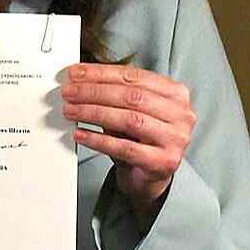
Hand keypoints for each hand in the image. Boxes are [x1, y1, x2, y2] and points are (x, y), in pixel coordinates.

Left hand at [61, 62, 196, 216]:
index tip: (76, 73)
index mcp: (175, 93)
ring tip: (71, 111)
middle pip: (131, 96)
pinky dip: (99, 140)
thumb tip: (79, 79)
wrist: (149, 176)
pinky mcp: (163, 162)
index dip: (101, 73)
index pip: (134, 77)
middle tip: (69, 92)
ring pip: (129, 120)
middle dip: (94, 92)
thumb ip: (114, 92)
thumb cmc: (139, 138)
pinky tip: (81, 134)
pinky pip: (125, 148)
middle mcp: (180, 114)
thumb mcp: (131, 110)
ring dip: (94, 113)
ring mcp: (175, 139)